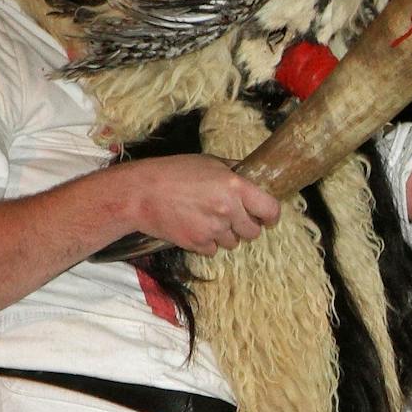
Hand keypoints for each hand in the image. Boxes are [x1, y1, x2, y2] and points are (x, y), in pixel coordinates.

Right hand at [116, 154, 280, 255]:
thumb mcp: (208, 162)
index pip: (271, 210)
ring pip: (233, 243)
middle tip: (230, 216)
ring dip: (225, 234)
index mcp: (235, 186)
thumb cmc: (174, 172)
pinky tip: (194, 226)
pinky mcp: (198, 244)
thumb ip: (234, 171)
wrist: (140, 193)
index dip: (270, 215)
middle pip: (253, 232)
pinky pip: (214, 250)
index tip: (266, 216)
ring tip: (206, 218)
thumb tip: (255, 175)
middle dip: (245, 226)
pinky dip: (207, 242)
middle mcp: (228, 210)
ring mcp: (213, 229)